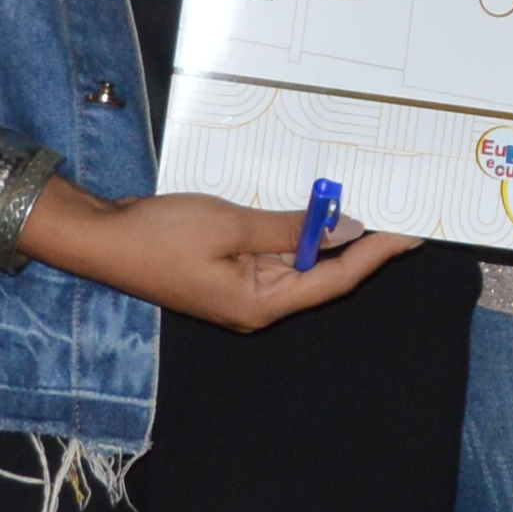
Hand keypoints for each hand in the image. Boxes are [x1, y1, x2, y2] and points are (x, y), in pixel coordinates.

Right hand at [33, 182, 419, 333]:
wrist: (101, 240)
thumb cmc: (160, 235)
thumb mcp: (231, 224)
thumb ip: (288, 228)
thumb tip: (341, 228)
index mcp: (260, 304)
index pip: (335, 281)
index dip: (376, 256)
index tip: (410, 234)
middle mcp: (257, 306)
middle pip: (321, 276)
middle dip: (358, 245)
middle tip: (398, 213)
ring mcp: (241, 292)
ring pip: (298, 265)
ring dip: (325, 236)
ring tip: (363, 205)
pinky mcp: (228, 274)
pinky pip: (273, 256)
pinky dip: (294, 234)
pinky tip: (311, 211)